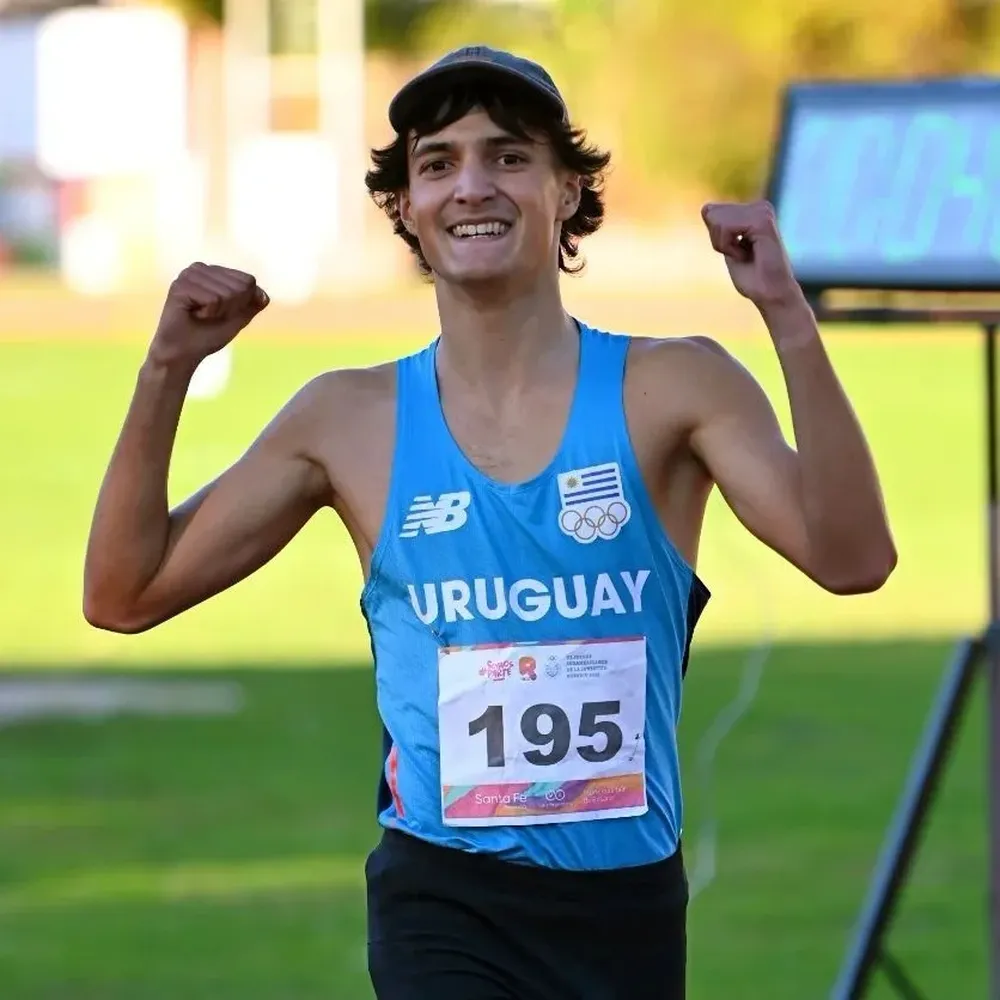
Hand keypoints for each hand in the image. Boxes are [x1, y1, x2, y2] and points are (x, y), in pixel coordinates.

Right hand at [149, 263, 268, 369]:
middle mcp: (200, 268)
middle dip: (232, 308)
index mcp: (214, 272)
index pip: (248, 281)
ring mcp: (189, 275)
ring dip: (219, 312)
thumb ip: (252, 305)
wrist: (182, 353)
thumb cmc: (207, 335)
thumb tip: (264, 296)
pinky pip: (214, 300)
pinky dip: (208, 314)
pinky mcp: (180, 285)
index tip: (222, 313)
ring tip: (200, 315)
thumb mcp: (237, 319)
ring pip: (228, 293)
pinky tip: (192, 315)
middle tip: (209, 316)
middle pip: (241, 286)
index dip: (242, 304)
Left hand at [701, 200, 803, 310]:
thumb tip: (706, 207)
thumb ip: (718, 228)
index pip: (709, 211)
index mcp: (752, 210)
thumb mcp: (727, 247)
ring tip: (746, 256)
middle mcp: (760, 206)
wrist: (771, 295)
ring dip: (725, 245)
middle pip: (710, 213)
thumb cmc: (753, 278)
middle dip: (719, 241)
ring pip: (716, 220)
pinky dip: (729, 247)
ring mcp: (762, 211)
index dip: (716, 238)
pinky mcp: (762, 220)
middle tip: (742, 256)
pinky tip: (746, 255)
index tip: (736, 252)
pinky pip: (725, 229)